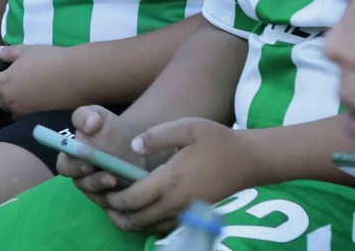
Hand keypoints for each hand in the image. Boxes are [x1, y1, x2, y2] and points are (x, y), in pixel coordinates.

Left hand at [0, 44, 71, 116]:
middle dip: (6, 95)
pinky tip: (42, 104)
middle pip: (0, 102)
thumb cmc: (50, 60)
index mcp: (5, 83)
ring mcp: (24, 113)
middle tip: (20, 86)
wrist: (76, 76)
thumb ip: (10, 52)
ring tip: (32, 97)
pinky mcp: (38, 121)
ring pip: (14, 113)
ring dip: (18, 106)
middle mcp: (11, 101)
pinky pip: (28, 119)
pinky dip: (31, 113)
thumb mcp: (28, 50)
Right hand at [57, 105, 147, 203]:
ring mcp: (94, 189)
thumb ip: (87, 115)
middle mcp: (81, 175)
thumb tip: (90, 124)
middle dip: (88, 178)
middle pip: (78, 182)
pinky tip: (125, 193)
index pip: (64, 165)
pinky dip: (115, 201)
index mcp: (73, 156)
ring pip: (92, 193)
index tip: (85, 157)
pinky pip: (108, 205)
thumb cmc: (113, 131)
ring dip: (101, 186)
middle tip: (99, 171)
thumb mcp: (101, 116)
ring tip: (115, 178)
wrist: (137, 149)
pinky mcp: (109, 201)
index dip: (72, 163)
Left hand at [98, 118, 257, 233]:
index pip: (133, 199)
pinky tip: (146, 211)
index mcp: (170, 180)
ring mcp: (186, 211)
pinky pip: (167, 227)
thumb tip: (134, 147)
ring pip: (152, 226)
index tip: (106, 191)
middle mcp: (176, 201)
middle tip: (107, 204)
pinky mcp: (195, 215)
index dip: (115, 199)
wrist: (248, 161)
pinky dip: (152, 224)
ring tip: (121, 210)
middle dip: (119, 214)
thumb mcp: (187, 127)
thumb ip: (158, 136)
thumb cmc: (217, 140)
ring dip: (134, 221)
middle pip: (139, 219)